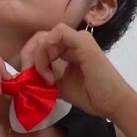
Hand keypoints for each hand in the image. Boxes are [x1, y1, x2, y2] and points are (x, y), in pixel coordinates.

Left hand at [19, 24, 133, 120]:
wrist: (111, 102)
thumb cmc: (90, 96)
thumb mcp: (60, 86)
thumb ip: (44, 77)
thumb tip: (25, 76)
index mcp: (68, 50)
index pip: (42, 44)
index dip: (30, 59)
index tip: (29, 79)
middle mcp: (73, 41)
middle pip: (41, 37)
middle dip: (29, 56)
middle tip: (29, 76)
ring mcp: (79, 39)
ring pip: (46, 35)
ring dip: (38, 56)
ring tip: (45, 77)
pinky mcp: (82, 41)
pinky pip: (58, 33)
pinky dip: (46, 51)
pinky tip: (49, 72)